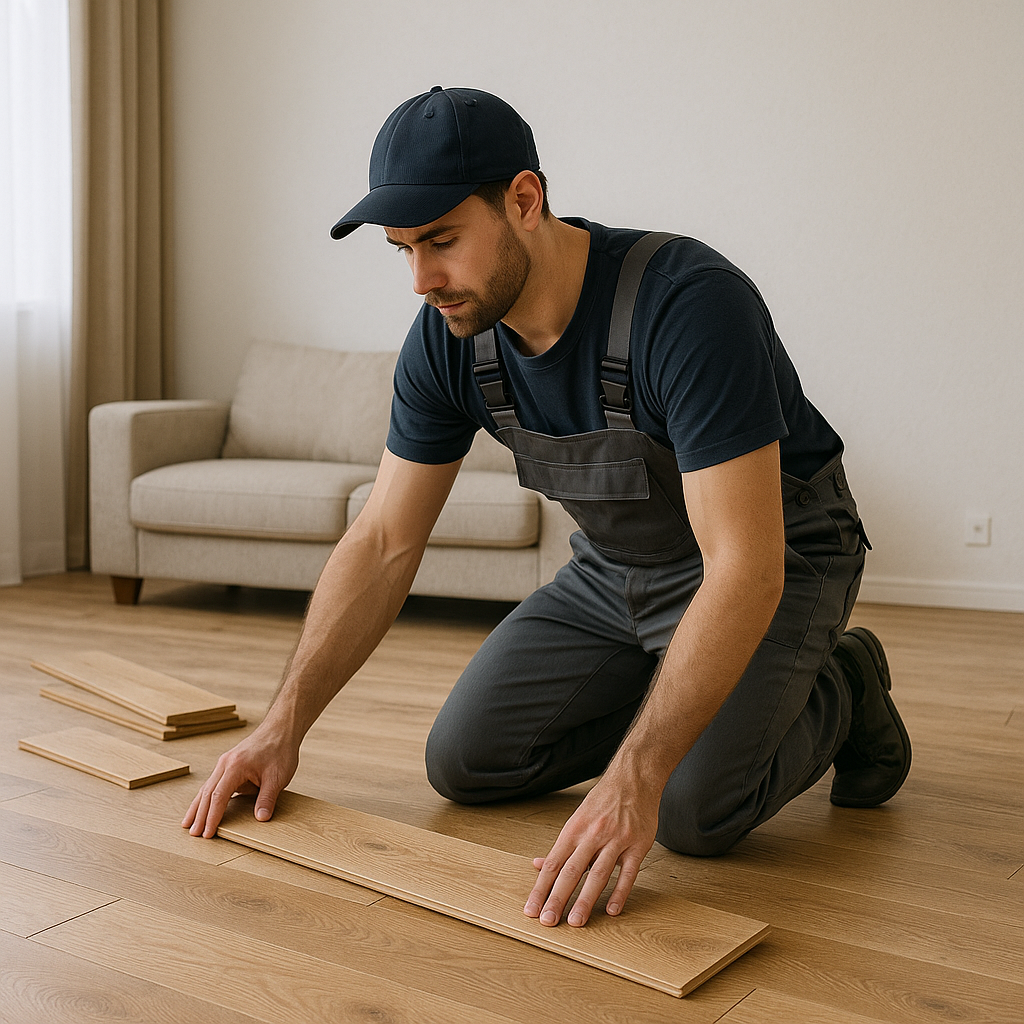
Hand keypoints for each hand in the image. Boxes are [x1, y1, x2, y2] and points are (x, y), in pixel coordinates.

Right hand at [181, 724, 298, 837]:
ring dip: (198, 806)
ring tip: (188, 823)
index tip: (208, 833)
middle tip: (193, 834)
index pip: (218, 796)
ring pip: (207, 787)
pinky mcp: (229, 763)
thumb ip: (267, 799)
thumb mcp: (277, 777)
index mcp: (235, 766)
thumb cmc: (280, 750)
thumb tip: (261, 819)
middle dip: (200, 815)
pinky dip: (206, 796)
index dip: (212, 817)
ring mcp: (225, 762)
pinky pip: (214, 783)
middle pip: (207, 793)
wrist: (281, 729)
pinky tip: (201, 806)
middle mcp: (225, 763)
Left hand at [523, 775, 659, 926]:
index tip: (532, 909)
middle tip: (548, 921)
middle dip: (558, 898)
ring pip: (598, 874)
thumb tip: (538, 865)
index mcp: (574, 829)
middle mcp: (593, 835)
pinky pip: (628, 873)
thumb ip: (561, 846)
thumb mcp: (577, 818)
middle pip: (571, 871)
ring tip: (576, 921)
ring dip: (586, 899)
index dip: (541, 888)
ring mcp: (616, 840)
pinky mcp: (637, 846)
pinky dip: (620, 892)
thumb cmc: (603, 800)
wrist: (633, 779)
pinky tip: (612, 910)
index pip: (553, 864)